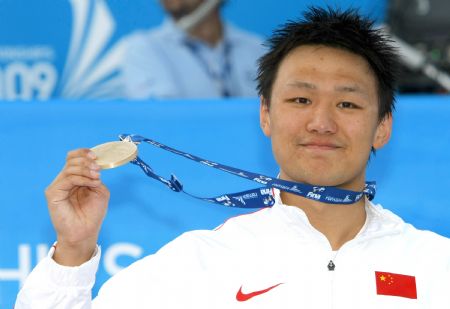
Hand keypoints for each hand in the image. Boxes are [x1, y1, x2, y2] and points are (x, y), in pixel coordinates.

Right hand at [45, 149, 109, 265]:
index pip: (73, 157)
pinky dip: (82, 179)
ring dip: (86, 170)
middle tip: (98, 169)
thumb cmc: (92, 214)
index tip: (96, 156)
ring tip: (97, 178)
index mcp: (74, 178)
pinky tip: (92, 183)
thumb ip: (96, 177)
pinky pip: (67, 179)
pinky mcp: (53, 193)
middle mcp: (64, 180)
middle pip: (71, 160)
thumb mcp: (100, 191)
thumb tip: (95, 166)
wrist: (85, 232)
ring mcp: (57, 186)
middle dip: (86, 161)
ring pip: (69, 168)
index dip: (83, 153)